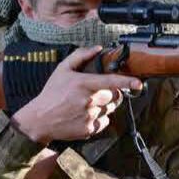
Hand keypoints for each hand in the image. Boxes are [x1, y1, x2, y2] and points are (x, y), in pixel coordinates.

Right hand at [10, 46, 140, 145]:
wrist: (40, 119)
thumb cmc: (51, 93)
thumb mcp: (62, 70)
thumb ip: (80, 56)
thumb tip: (98, 48)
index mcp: (84, 84)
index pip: (111, 82)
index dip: (127, 82)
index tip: (139, 83)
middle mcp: (89, 101)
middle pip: (114, 96)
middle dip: (111, 93)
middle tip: (98, 92)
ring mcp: (89, 116)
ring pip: (110, 109)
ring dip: (105, 106)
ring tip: (88, 104)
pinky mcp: (89, 129)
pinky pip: (104, 122)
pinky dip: (99, 118)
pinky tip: (86, 114)